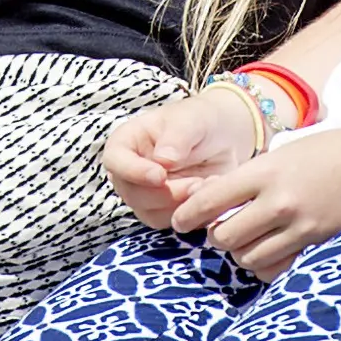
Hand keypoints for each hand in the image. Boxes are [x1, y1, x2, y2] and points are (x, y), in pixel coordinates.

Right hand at [102, 90, 265, 227]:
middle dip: (165, 194)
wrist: (225, 137)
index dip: (133, 172)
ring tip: (207, 185)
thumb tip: (163, 160)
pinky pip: (171, 221)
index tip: (160, 175)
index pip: (115, 160)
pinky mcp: (165, 210)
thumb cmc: (200, 120)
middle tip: (196, 184)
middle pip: (132, 193)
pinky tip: (208, 194)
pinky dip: (191, 213)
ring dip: (180, 205)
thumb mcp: (191, 120)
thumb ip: (176, 138)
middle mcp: (130, 171)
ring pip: (150, 213)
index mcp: (127, 142)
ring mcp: (145, 193)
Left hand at [172, 127, 340, 279]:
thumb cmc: (325, 151)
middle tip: (218, 228)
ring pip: (247, 257)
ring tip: (246, 238)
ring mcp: (299, 227)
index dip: (187, 215)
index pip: (211, 201)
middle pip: (224, 236)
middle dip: (215, 235)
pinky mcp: (315, 244)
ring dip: (240, 251)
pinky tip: (268, 250)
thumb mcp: (280, 154)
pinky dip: (264, 264)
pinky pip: (275, 268)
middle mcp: (279, 201)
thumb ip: (248, 178)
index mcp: (265, 171)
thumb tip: (211, 202)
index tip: (179, 221)